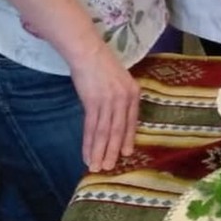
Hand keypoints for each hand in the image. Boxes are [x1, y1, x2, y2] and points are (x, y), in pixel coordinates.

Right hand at [68, 45, 140, 171]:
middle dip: (113, 151)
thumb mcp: (120, 82)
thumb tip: (117, 122)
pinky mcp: (92, 101)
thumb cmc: (103, 66)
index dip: (128, 139)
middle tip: (108, 168)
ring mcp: (108, 100)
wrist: (88, 52)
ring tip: (96, 167)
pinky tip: (86, 154)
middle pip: (118, 130)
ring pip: (104, 132)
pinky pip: (91, 127)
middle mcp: (123, 97)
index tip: (126, 155)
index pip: (132, 121)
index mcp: (133, 92)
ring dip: (99, 151)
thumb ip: (121, 99)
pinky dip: (88, 143)